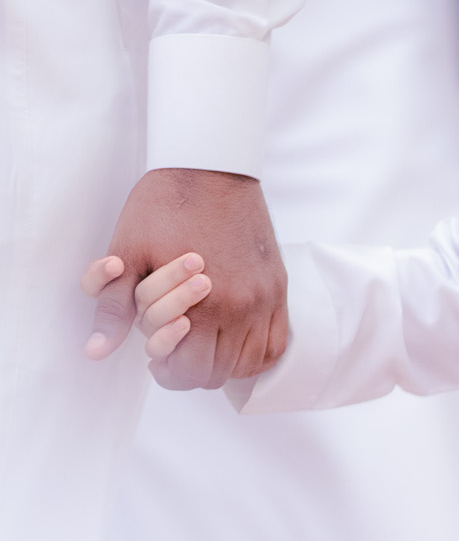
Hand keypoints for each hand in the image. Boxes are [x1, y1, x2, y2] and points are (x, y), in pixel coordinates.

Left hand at [83, 168, 287, 389]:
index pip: (189, 371)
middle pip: (218, 373)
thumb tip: (97, 352)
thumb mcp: (127, 255)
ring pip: (248, 365)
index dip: (167, 373)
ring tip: (204, 343)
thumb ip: (115, 310)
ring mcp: (265, 299)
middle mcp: (241, 308)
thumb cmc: (163, 206)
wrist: (211, 167)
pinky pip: (276, 344)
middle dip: (192, 370)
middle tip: (176, 351)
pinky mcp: (278, 288)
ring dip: (224, 363)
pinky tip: (233, 337)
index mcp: (201, 304)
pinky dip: (255, 352)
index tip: (157, 360)